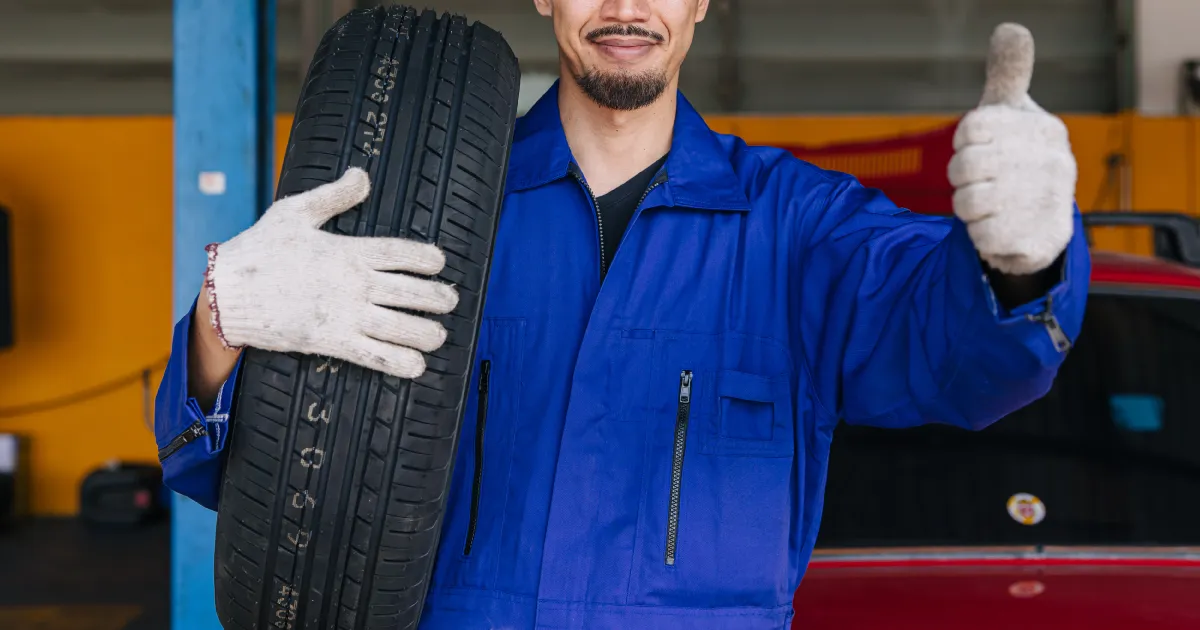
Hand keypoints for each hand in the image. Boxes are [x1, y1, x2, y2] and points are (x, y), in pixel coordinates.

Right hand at [203, 168, 457, 378]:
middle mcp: (355, 283)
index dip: (428, 259)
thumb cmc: (259, 250)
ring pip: (403, 327)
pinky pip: (377, 356)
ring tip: (439, 335)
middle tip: (450, 301)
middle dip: (439, 298)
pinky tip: (417, 366)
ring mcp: (347, 315)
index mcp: (349, 251)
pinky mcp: (333, 342)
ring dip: (428, 333)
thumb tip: (361, 175)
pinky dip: (401, 363)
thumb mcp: (294, 212)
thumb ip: (333, 196)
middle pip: (413, 292)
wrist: (227, 294)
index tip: (440, 263)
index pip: (403, 253)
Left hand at [948, 23, 1077, 275]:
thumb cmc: (1019, 162)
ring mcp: (1046, 203)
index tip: (979, 147)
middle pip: (965, 166)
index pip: (972, 126)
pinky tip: (998, 227)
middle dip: (961, 176)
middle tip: (979, 180)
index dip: (965, 141)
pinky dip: (979, 234)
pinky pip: (979, 237)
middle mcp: (1052, 162)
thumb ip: (1008, 75)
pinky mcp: (1036, 241)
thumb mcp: (1012, 116)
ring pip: (966, 203)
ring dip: (967, 207)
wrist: (1045, 228)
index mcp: (1043, 128)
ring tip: (989, 204)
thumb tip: (1011, 28)